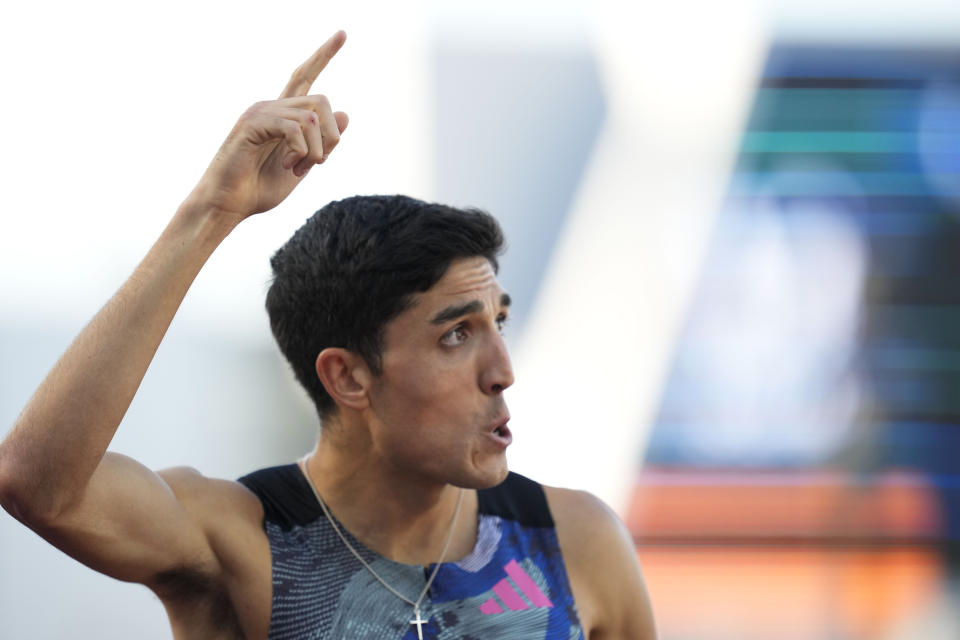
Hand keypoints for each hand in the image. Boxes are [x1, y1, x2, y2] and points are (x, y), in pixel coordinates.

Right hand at [188, 31, 349, 220]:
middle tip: (316, 164)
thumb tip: (344, 113)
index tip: (342, 33)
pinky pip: (295, 127)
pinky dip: (301, 151)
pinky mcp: (252, 124)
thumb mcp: (302, 166)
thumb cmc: (259, 188)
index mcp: (283, 115)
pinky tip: (289, 166)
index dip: (323, 55)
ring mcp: (260, 112)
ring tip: (297, 168)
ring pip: (312, 117)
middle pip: (321, 101)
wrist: (229, 205)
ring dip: (316, 151)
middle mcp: (272, 106)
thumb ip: (322, 143)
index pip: (305, 76)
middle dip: (332, 137)